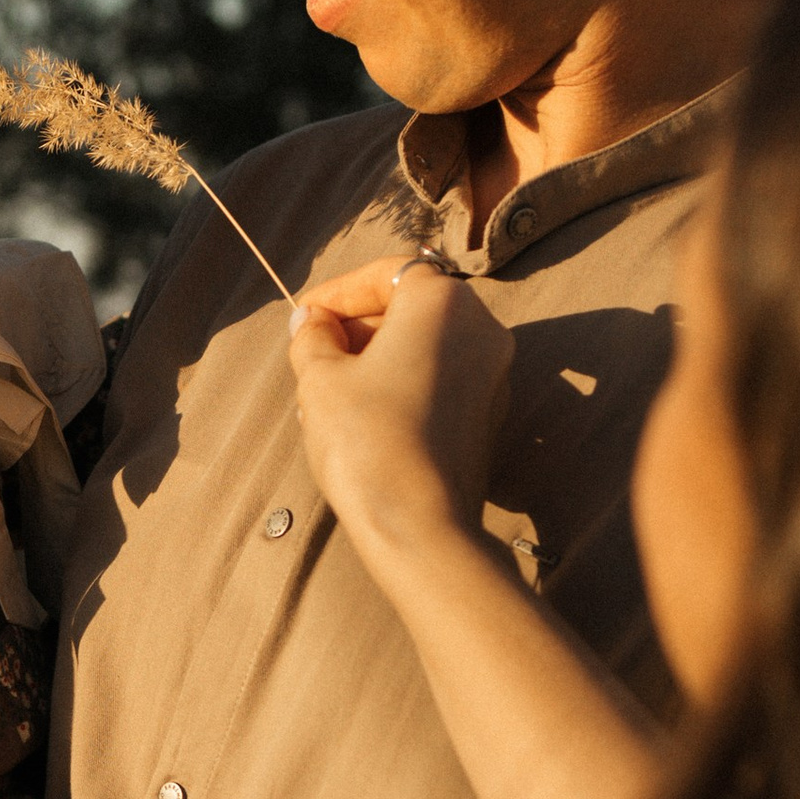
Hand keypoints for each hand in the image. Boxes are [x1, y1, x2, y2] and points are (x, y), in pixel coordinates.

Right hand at [288, 258, 512, 559]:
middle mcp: (482, 329)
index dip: (339, 292)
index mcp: (443, 302)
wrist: (419, 525)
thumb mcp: (320, 378)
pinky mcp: (490, 416)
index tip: (306, 318)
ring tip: (330, 391)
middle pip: (412, 307)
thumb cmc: (367, 440)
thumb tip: (311, 323)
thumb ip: (313, 338)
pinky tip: (364, 416)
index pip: (386, 273)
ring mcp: (493, 374)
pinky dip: (404, 383)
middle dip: (359, 326)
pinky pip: (441, 380)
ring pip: (427, 346)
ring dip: (378, 357)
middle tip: (313, 353)